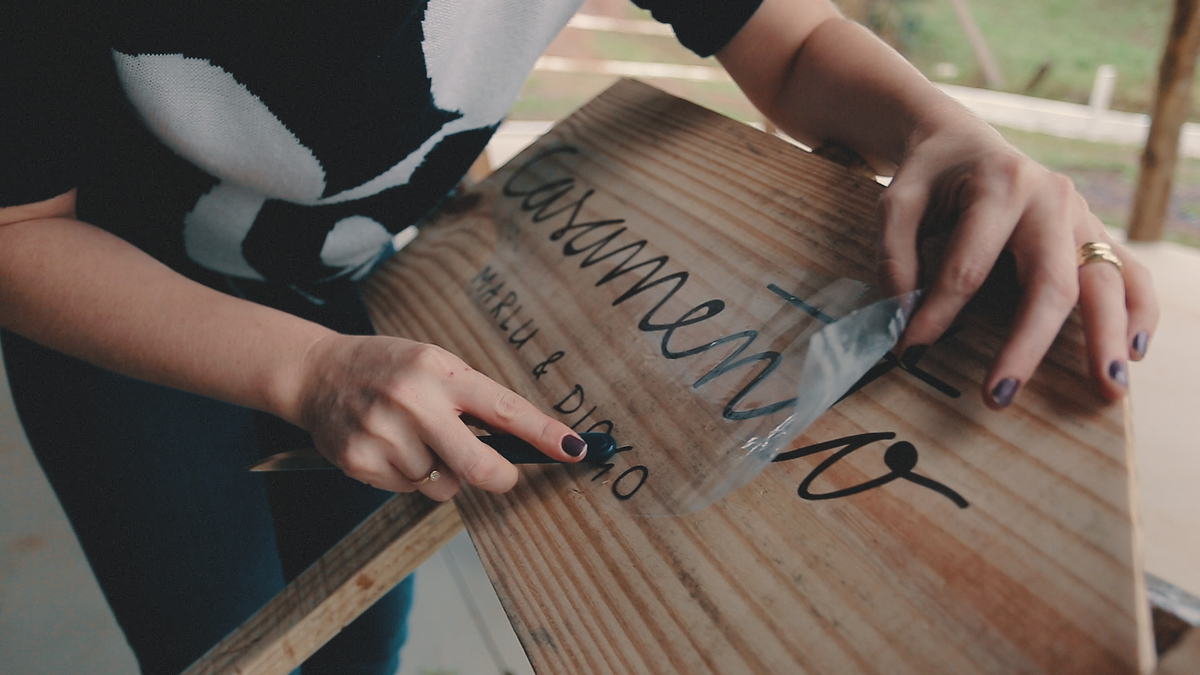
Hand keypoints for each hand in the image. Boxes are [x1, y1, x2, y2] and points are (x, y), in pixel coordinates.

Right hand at [295, 334, 586, 498]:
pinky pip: (409, 490)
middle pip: (478, 466)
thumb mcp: (434, 365)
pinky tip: (389, 447)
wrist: (318, 373)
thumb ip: (473, 400)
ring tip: (414, 439)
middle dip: (499, 478)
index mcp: (440, 371)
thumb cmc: (391, 370)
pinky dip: (408, 477)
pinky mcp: (360, 461)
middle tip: (501, 475)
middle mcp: (414, 401)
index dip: (544, 434)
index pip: (505, 409)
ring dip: (440, 473)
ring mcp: (384, 433)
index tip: (575, 449)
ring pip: (442, 484)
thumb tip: (522, 446)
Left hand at [877, 117, 1157, 407]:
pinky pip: (1130, 272)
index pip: (969, 266)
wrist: (964, 140)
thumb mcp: (897, 200)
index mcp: (1000, 185)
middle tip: (999, 396)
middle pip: (1050, 281)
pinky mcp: (1095, 232)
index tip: (911, 353)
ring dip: (1108, 336)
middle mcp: (1051, 199)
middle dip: (1027, 344)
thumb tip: (902, 314)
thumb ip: (894, 254)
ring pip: (1105, 280)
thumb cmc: (930, 176)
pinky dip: (1139, 311)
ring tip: (1107, 389)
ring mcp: (1082, 216)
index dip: (938, 314)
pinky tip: (1134, 351)